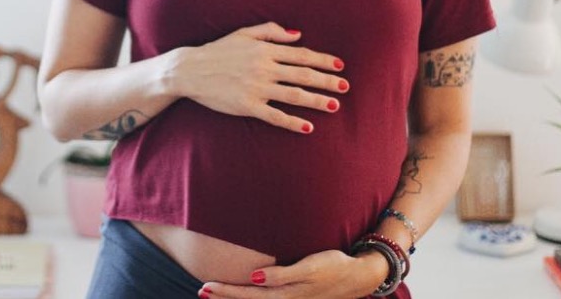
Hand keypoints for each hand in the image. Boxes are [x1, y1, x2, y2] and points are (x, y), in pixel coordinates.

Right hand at [172, 22, 348, 133]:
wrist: (190, 70)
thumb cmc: (217, 50)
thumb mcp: (244, 34)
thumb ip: (271, 32)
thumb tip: (298, 34)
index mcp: (265, 51)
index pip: (301, 55)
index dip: (322, 60)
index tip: (339, 65)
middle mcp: (264, 68)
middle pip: (303, 75)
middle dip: (327, 81)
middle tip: (345, 86)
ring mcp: (257, 88)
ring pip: (294, 95)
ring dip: (317, 101)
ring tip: (335, 106)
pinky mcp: (248, 106)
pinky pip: (275, 115)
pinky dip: (292, 122)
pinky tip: (308, 127)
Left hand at [199, 249, 387, 297]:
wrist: (358, 276)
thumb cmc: (333, 266)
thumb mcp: (310, 267)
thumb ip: (282, 274)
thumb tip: (254, 278)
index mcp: (286, 295)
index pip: (248, 295)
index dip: (226, 292)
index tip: (205, 287)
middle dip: (224, 298)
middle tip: (201, 291)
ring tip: (213, 295)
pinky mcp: (294, 298)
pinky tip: (244, 295)